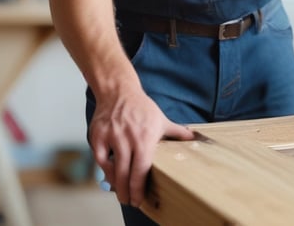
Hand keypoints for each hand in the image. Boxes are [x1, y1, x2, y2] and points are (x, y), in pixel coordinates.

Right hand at [89, 85, 194, 207]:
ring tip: (120, 192)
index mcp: (145, 137)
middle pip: (125, 173)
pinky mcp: (98, 135)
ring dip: (116, 184)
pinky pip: (100, 159)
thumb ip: (177, 131)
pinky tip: (110, 175)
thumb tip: (195, 137)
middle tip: (129, 201)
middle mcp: (127, 138)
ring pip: (112, 168)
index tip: (139, 200)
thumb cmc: (141, 107)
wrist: (118, 91)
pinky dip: (105, 169)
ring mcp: (111, 136)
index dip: (139, 189)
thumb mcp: (161, 119)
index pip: (141, 169)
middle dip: (127, 192)